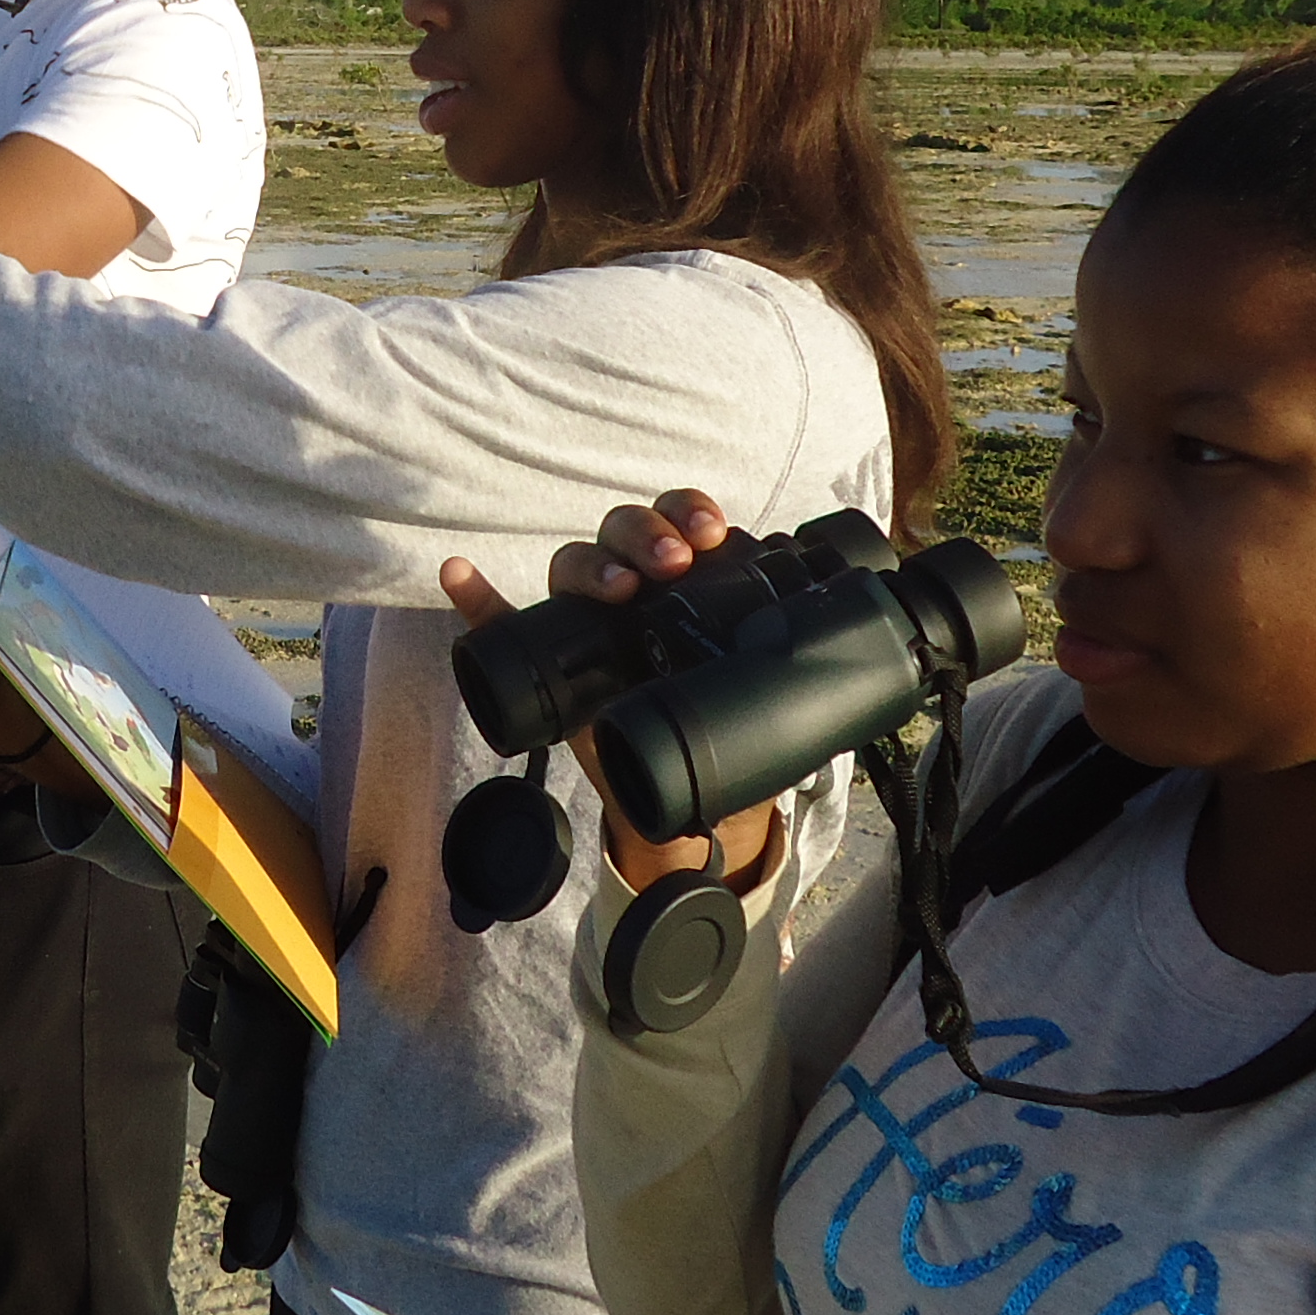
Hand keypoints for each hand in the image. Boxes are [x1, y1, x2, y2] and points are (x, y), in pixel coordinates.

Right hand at [434, 493, 776, 898]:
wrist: (692, 802)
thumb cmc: (728, 733)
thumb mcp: (762, 700)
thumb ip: (790, 678)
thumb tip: (855, 671)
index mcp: (684, 585)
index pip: (677, 520)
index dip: (688, 512)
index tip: (712, 537)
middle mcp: (632, 589)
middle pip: (624, 531)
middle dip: (646, 535)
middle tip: (672, 566)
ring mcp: (586, 621)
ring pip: (572, 563)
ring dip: (590, 562)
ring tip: (617, 586)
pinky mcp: (548, 659)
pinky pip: (500, 621)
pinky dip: (475, 598)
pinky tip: (460, 574)